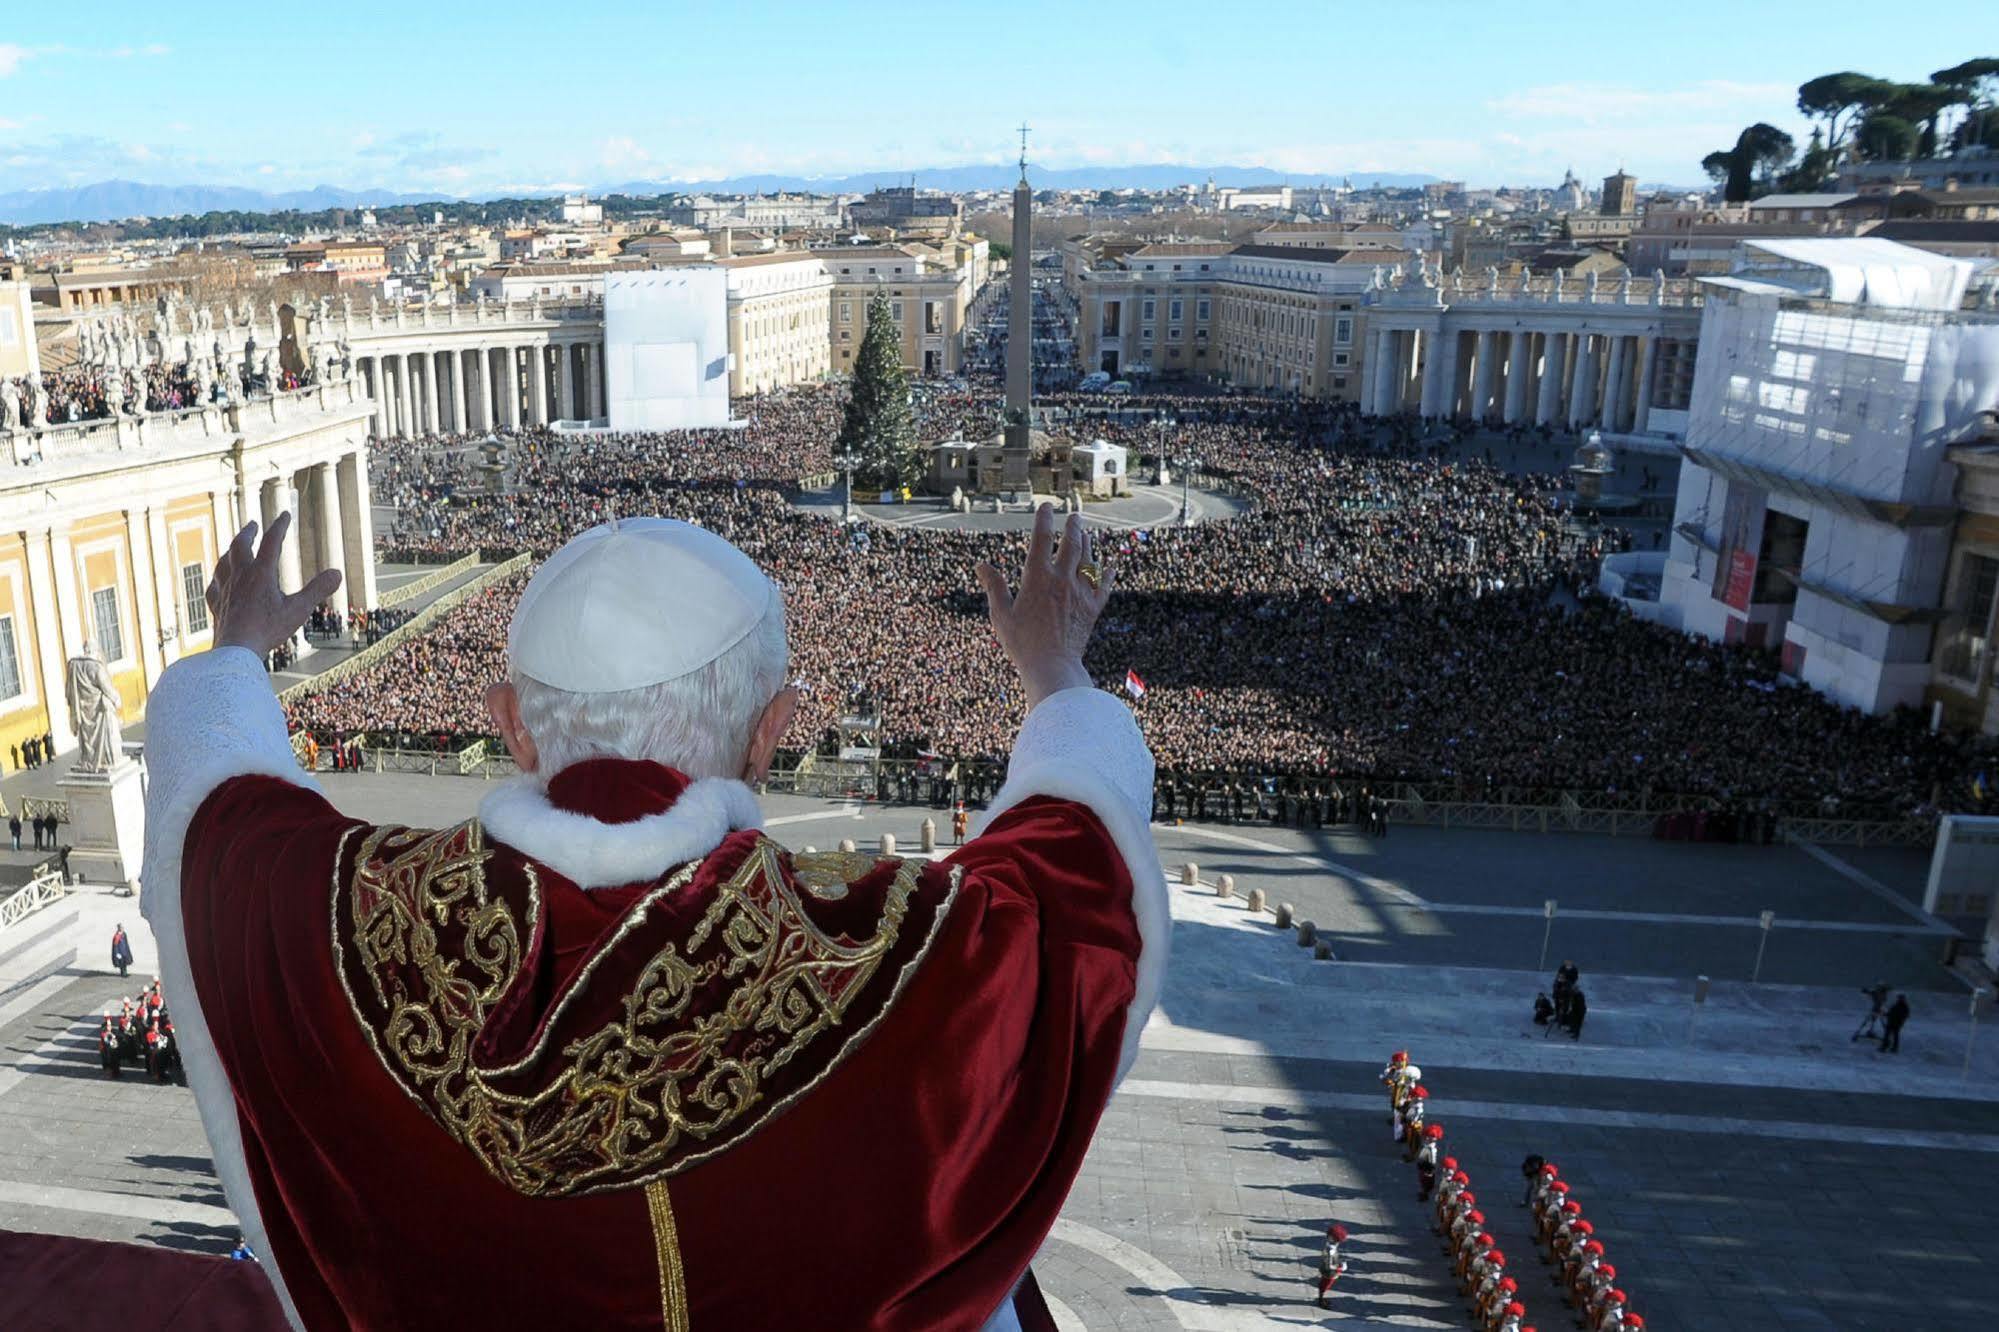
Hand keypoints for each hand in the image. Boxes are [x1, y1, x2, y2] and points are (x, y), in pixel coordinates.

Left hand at [207, 513, 342, 656]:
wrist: (236, 650)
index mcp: (261, 573)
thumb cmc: (268, 630)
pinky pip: (214, 586)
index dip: (279, 526)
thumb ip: (318, 589)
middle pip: (239, 545)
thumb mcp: (298, 610)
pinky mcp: (217, 605)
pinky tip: (218, 581)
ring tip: (234, 548)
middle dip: (248, 532)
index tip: (284, 514)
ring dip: (230, 551)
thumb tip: (337, 573)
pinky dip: (217, 579)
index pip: (271, 542)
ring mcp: (225, 589)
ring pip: (223, 562)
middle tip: (253, 525)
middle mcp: (240, 576)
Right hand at [975, 504, 1113, 710]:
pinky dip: (1108, 573)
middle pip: (1071, 544)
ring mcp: (1081, 593)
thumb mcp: (1001, 614)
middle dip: (1073, 526)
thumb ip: (994, 586)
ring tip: (1087, 534)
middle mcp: (1062, 580)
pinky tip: (1111, 565)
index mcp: (1038, 578)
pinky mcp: (1093, 608)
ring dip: (1088, 544)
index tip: (1046, 507)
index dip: (1044, 519)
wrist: (1052, 666)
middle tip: (1074, 516)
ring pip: (1089, 560)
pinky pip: (1104, 585)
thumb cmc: (1022, 643)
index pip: (1042, 539)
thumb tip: (981, 565)